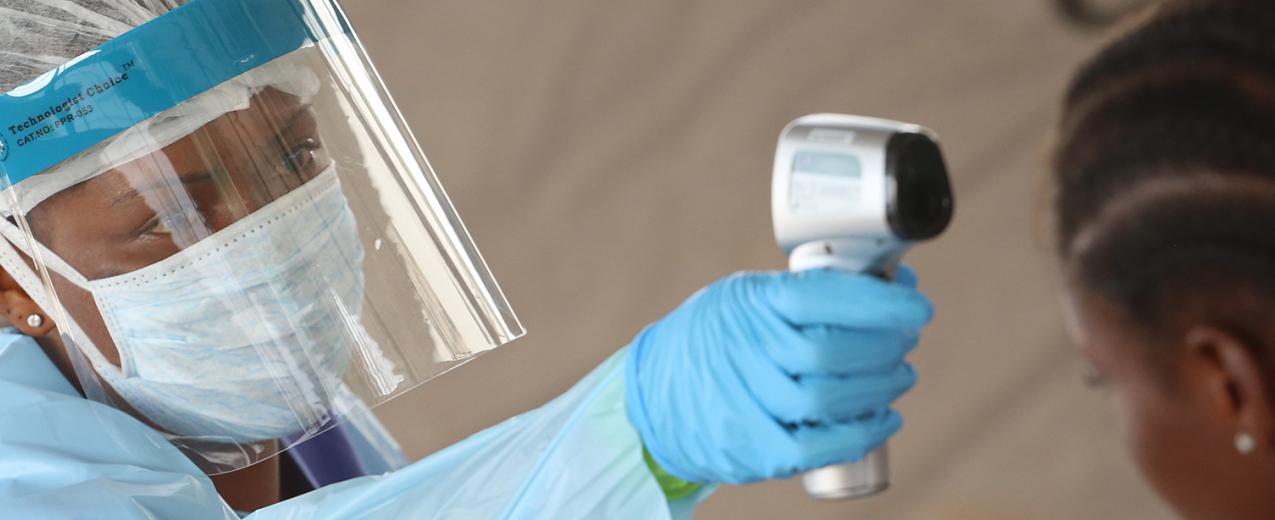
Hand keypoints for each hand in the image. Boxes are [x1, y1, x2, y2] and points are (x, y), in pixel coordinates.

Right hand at [624, 268, 931, 484]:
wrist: (654, 393)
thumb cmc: (718, 337)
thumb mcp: (748, 297)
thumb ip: (809, 292)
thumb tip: (895, 284)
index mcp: (752, 302)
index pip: (824, 296)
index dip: (880, 303)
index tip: (918, 307)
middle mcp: (746, 347)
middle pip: (833, 351)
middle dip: (886, 347)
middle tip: (905, 343)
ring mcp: (744, 399)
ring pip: (828, 398)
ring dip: (879, 389)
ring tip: (898, 378)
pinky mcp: (750, 445)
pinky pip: (815, 446)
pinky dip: (860, 434)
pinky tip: (884, 420)